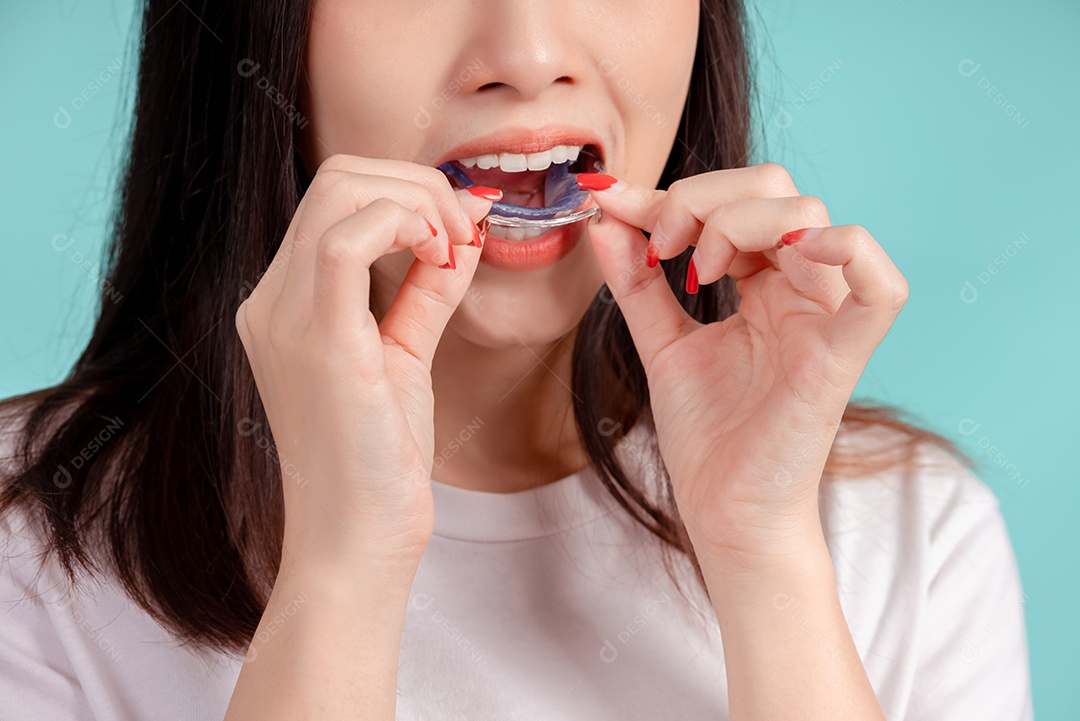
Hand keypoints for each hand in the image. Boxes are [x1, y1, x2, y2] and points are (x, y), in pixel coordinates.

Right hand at [235, 154, 496, 567]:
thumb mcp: (406, 357)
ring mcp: (282, 316)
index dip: (409, 192)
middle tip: (471, 228)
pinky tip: (443, 258)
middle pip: (337, 179)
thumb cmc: (378, 462)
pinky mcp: (316, 340)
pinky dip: (406, 225)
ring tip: (460, 244)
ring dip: (418, 200)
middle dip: (419, 185)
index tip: (467, 225)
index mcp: (285, 303)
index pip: (337, 200)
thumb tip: (464, 234)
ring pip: (339, 190)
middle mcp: (270, 301)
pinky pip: (345, 239)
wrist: (356, 542)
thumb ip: (426, 293)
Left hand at [578, 164, 908, 564]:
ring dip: (736, 222)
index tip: (616, 209)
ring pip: (809, 218)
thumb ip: (637, 282)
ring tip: (694, 268)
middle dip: (703, 200)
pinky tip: (785, 254)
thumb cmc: (708, 436)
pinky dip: (847, 250)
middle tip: (658, 245)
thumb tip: (608, 218)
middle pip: (777, 191)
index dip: (676, 192)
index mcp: (768, 285)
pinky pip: (881, 289)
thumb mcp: (661, 343)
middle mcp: (802, 292)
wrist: (723, 512)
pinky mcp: (841, 359)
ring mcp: (825, 321)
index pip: (740, 200)